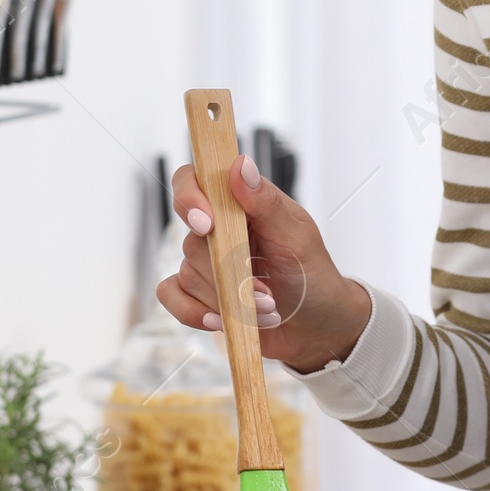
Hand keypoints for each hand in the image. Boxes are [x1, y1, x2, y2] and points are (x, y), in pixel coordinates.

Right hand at [156, 157, 372, 374]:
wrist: (316, 325)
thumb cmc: (312, 275)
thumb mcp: (297, 238)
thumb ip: (266, 203)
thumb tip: (240, 165)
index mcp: (241, 204)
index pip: (195, 180)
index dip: (190, 197)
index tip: (207, 224)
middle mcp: (219, 228)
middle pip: (192, 239)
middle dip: (229, 272)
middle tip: (265, 290)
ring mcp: (206, 261)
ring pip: (188, 273)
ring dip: (228, 298)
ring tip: (265, 308)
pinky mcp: (199, 293)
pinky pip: (172, 296)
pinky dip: (195, 312)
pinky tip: (221, 319)